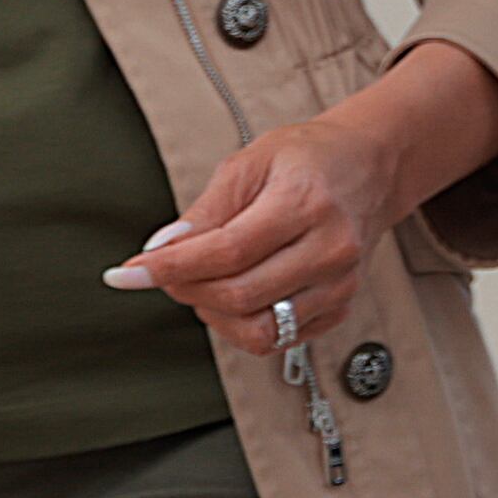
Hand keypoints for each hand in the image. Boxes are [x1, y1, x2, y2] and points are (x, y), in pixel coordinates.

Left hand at [111, 40, 497, 343]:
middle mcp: (331, 247)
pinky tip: (236, 293)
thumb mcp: (249, 162)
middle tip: (166, 271)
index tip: (128, 273)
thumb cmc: (309, 158)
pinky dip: (244, 323)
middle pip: (240, 296)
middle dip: (187, 289)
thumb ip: (204, 210)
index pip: (226, 252)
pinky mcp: (341, 306)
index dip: (169, 267)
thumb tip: (160, 249)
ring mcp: (341, 282)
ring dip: (214, 314)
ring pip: (261, 329)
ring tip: (203, 283)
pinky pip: (281, 338)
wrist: (369, 166)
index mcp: (306, 202)